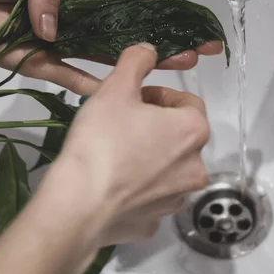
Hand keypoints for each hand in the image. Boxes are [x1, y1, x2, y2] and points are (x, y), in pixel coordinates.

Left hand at [0, 0, 221, 93]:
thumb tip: (56, 26)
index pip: (123, 1)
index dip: (154, 8)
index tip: (184, 16)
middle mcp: (78, 22)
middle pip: (127, 33)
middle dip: (164, 40)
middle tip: (198, 48)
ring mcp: (64, 46)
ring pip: (110, 57)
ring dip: (143, 64)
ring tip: (180, 66)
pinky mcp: (44, 66)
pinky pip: (74, 78)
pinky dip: (97, 87)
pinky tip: (125, 94)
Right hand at [42, 43, 208, 246]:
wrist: (78, 205)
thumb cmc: (100, 141)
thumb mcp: (115, 88)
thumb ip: (136, 62)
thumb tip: (149, 50)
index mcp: (193, 131)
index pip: (187, 102)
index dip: (159, 96)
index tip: (134, 100)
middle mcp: (195, 167)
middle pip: (179, 136)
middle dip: (154, 127)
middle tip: (121, 124)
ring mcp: (176, 199)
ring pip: (167, 168)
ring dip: (149, 157)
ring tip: (114, 155)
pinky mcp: (155, 222)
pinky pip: (151, 198)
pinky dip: (137, 189)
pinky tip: (112, 185)